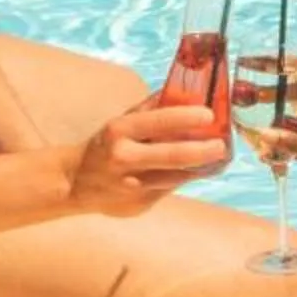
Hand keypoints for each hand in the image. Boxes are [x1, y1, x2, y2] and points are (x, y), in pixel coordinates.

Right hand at [65, 100, 226, 217]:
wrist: (74, 182)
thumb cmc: (105, 145)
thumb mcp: (121, 122)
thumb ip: (152, 110)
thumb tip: (186, 91)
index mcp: (119, 131)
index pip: (158, 121)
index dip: (186, 117)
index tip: (210, 114)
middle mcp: (124, 159)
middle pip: (171, 156)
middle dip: (202, 151)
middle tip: (222, 146)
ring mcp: (131, 186)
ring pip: (175, 177)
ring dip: (198, 167)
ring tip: (216, 157)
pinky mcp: (137, 205)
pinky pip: (168, 190)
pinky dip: (182, 180)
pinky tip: (193, 172)